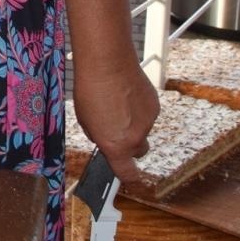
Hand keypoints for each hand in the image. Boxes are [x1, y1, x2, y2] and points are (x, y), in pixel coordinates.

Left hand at [72, 58, 158, 186]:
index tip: (127, 176)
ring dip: (133, 123)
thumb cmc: (90, 89)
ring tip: (117, 103)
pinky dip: (138, 109)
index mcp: (116, 146)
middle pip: (138, 152)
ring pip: (142, 130)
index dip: (128, 177)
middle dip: (130, 145)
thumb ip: (98, 136)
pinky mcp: (155, 106)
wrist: (108, 63)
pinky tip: (126, 94)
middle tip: (116, 130)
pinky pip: (147, 114)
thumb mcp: (84, 119)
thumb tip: (105, 138)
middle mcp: (135, 138)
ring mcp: (148, 122)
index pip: (128, 174)